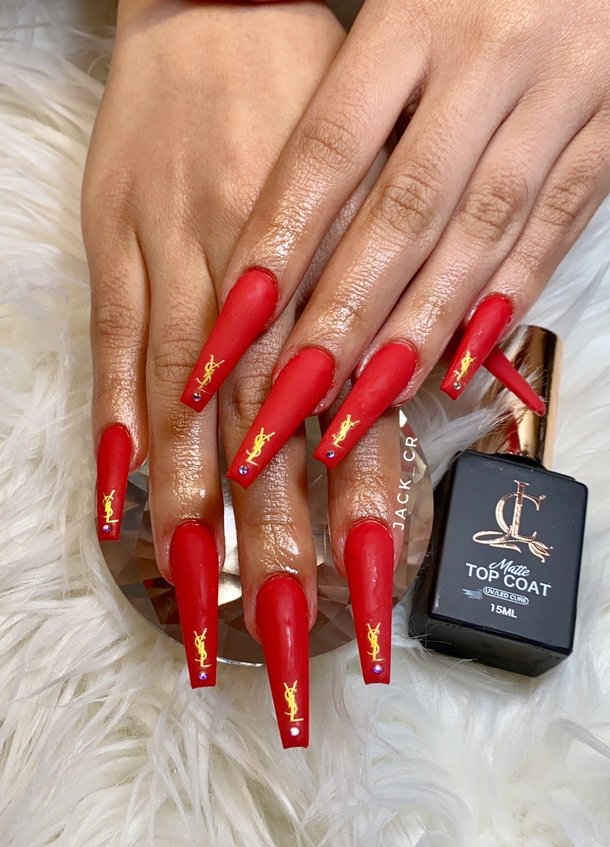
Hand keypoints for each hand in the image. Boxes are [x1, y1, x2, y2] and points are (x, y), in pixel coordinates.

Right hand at [82, 0, 402, 747]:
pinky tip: (114, 515)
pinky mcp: (117, 257)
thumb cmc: (314, 122)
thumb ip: (393, 318)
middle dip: (277, 564)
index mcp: (338, 286)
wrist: (224, 17)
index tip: (370, 625)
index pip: (357, 438)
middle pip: (270, 453)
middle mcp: (266, 293)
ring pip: (187, 419)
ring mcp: (182, 275)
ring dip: (193, 527)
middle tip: (280, 666)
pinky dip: (113, 436)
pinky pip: (111, 356)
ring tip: (201, 619)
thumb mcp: (379, 209)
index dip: (363, 536)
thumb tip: (447, 408)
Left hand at [185, 0, 609, 472]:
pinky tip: (458, 362)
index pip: (328, 150)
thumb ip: (356, 101)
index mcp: (412, 16)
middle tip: (286, 404)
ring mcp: (561, 91)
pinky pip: (557, 225)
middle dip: (340, 320)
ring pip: (479, 233)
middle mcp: (486, 56)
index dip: (276, 247)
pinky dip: (507, 298)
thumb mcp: (406, 3)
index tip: (229, 330)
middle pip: (401, 211)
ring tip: (361, 407)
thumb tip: (283, 235)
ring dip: (417, 331)